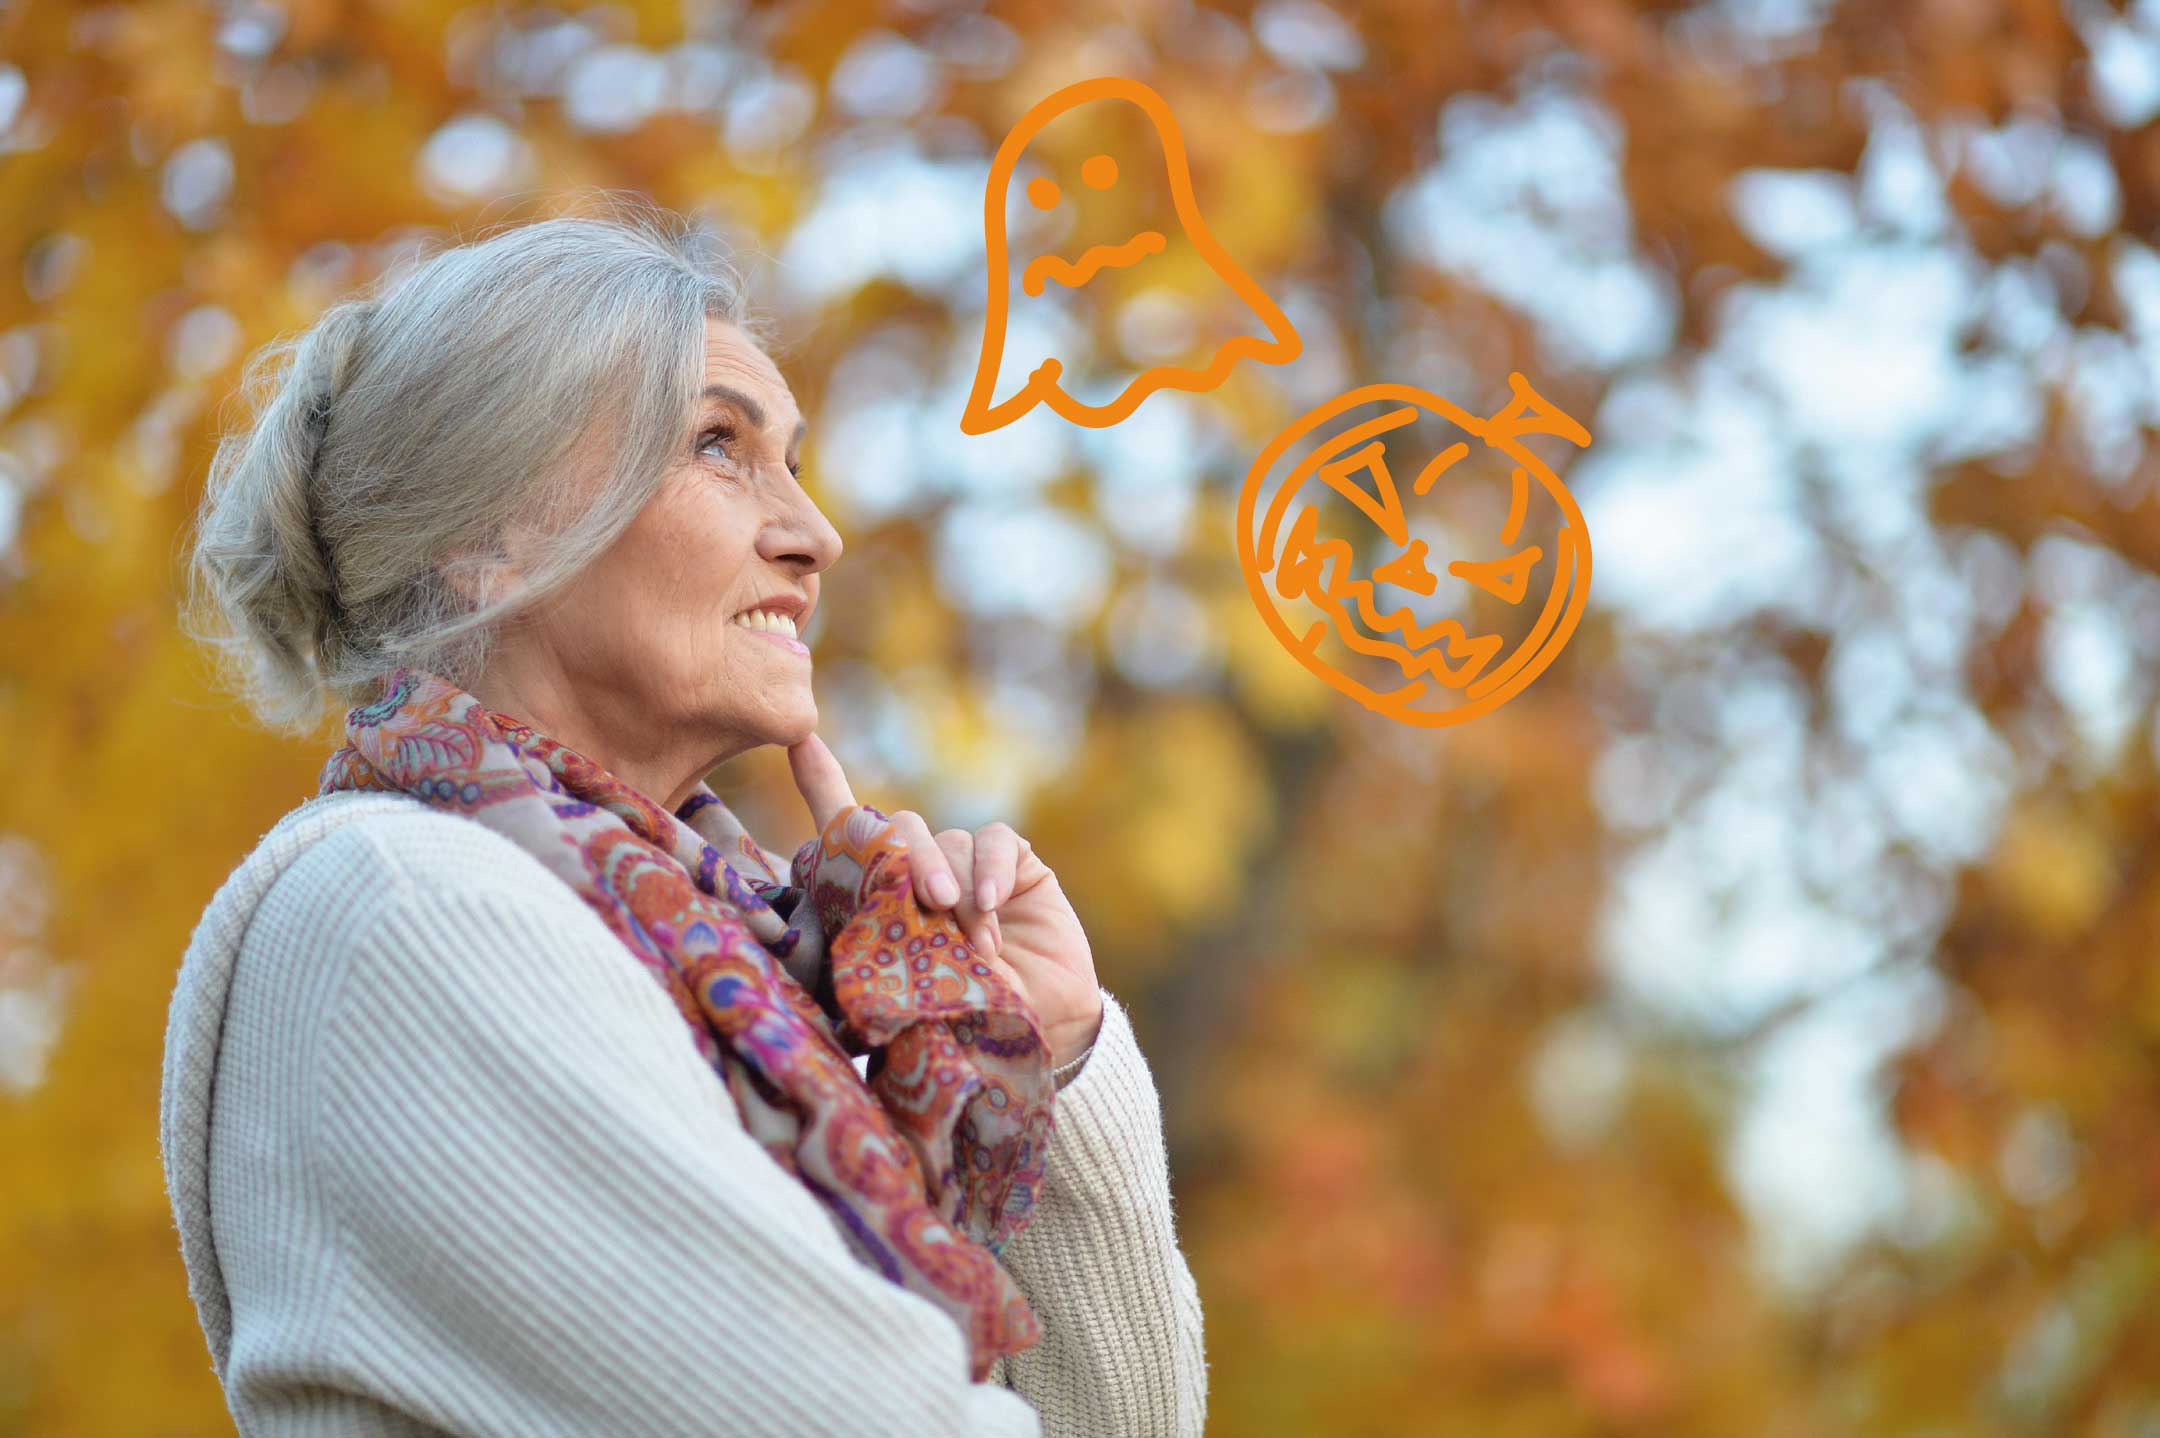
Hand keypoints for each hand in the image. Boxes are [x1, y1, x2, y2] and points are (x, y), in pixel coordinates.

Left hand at [787, 733, 1103, 1067]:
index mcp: (882, 898)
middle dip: (910, 861)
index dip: (823, 783)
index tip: (800, 741)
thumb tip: (842, 919)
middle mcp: (920, 872)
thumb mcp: (906, 988)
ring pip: (948, 841)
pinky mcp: (1013, 863)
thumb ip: (878, 946)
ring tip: (976, 943)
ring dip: (959, 888)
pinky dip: (990, 870)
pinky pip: (993, 842)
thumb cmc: (963, 1019)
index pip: (846, 832)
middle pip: (899, 831)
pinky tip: (991, 905)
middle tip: (932, 905)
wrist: (1038, 1031)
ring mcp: (966, 865)